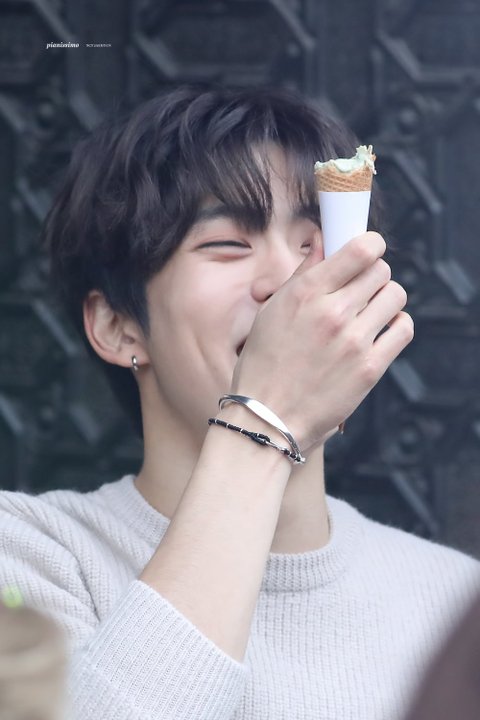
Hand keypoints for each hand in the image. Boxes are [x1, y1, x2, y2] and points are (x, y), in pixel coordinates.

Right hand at [231, 232, 413, 450]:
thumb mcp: (272, 311)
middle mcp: (332, 312)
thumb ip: (303, 274)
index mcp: (305, 293)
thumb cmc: (264, 364)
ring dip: (385, 300)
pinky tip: (378, 332)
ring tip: (368, 314)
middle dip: (372, 275)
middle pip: (381, 270)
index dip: (370, 245)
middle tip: (360, 290)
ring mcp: (353, 341)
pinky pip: (403, 328)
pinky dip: (396, 325)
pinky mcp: (370, 367)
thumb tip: (323, 241)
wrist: (267, 418)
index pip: (361, 249)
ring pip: (395, 296)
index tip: (367, 251)